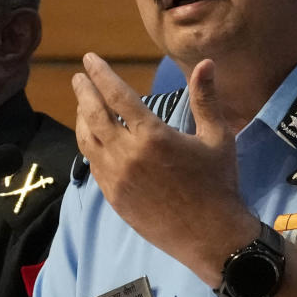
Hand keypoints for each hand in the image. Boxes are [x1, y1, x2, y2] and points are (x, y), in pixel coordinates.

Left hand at [72, 53, 258, 284]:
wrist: (211, 237)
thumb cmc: (219, 183)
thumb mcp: (217, 137)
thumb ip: (205, 98)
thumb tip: (205, 62)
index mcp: (153, 136)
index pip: (117, 95)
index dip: (100, 74)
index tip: (89, 59)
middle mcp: (128, 155)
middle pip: (94, 114)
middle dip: (83, 91)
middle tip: (78, 77)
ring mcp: (117, 178)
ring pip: (87, 140)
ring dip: (82, 117)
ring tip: (82, 104)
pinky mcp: (113, 197)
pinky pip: (93, 164)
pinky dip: (89, 144)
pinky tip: (92, 137)